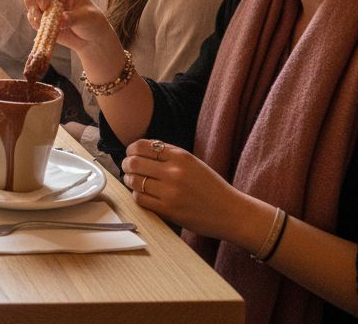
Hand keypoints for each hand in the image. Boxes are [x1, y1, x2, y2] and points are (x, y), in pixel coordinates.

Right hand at [18, 0, 122, 62]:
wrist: (90, 38)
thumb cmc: (92, 22)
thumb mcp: (86, 18)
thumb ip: (73, 18)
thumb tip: (61, 20)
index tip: (44, 6)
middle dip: (31, 1)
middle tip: (39, 15)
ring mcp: (44, 3)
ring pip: (28, 1)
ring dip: (32, 13)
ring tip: (45, 24)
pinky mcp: (41, 16)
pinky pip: (30, 16)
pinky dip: (35, 23)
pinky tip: (46, 28)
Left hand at [120, 139, 267, 248]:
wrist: (231, 212)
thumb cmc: (211, 187)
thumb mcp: (193, 163)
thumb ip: (169, 155)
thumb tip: (139, 151)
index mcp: (181, 156)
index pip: (142, 146)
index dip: (131, 150)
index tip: (131, 154)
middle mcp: (174, 172)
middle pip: (134, 162)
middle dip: (126, 165)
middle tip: (127, 168)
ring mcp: (170, 192)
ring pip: (134, 181)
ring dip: (129, 180)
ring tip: (133, 181)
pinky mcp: (168, 210)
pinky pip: (140, 199)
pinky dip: (137, 195)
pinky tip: (142, 194)